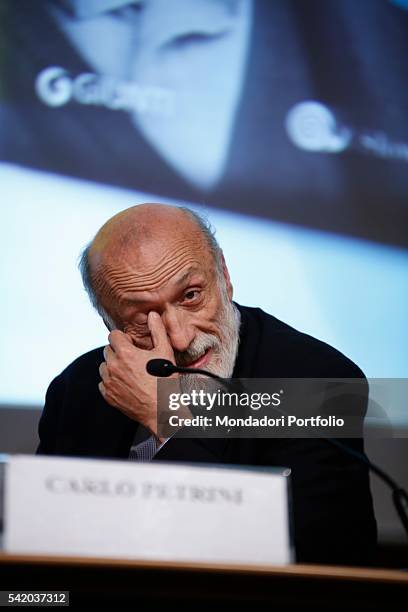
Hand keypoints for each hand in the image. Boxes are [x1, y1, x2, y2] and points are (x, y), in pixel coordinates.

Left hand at [98, 311, 175, 438]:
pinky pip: (103, 382)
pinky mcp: (108, 395)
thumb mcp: (165, 352)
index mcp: (125, 353)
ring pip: (104, 366)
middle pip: (108, 350)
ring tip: (130, 371)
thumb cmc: (165, 382)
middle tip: (134, 359)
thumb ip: (157, 330)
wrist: (161, 409)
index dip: (124, 338)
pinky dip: (112, 381)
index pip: (113, 335)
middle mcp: (113, 366)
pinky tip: (126, 383)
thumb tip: (153, 315)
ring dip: (114, 366)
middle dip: (119, 351)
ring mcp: (109, 382)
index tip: (132, 345)